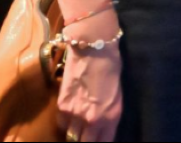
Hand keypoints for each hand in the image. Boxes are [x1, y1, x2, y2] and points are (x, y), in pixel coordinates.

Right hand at [58, 14, 122, 142]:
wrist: (94, 48)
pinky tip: (70, 117)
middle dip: (86, 141)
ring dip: (74, 134)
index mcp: (112, 117)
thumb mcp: (117, 94)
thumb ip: (109, 113)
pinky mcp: (62, 107)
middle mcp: (93, 120)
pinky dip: (65, 124)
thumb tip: (102, 126)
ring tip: (78, 129)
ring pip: (71, 136)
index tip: (97, 140)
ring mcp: (76, 115)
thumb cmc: (112, 67)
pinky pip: (62, 124)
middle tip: (85, 136)